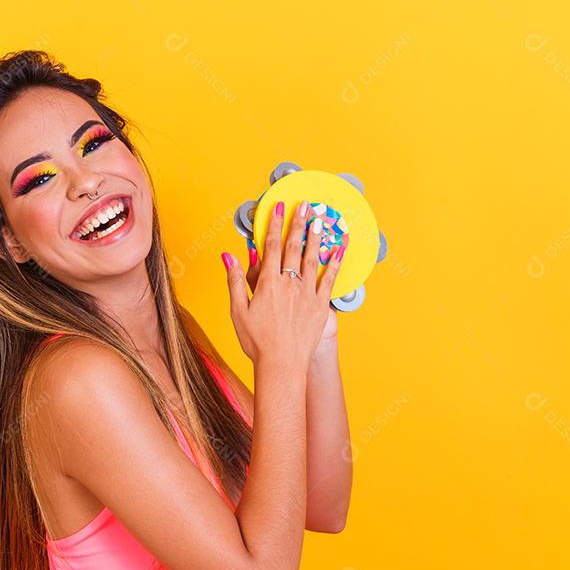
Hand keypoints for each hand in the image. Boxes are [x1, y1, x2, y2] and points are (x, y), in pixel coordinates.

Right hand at [222, 200, 346, 367]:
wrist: (281, 364)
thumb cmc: (256, 341)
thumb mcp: (237, 310)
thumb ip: (235, 280)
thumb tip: (228, 256)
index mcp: (268, 284)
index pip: (272, 247)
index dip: (276, 225)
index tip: (279, 208)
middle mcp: (289, 284)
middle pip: (294, 247)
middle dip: (299, 223)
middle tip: (304, 205)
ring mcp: (307, 294)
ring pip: (313, 258)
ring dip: (316, 236)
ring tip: (320, 218)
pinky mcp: (321, 306)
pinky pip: (331, 279)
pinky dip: (336, 261)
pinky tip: (340, 247)